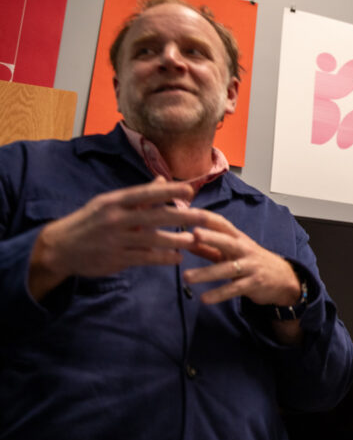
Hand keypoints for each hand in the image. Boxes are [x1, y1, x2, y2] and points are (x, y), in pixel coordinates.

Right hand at [29, 177, 199, 299]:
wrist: (60, 247)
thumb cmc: (91, 221)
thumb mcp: (109, 203)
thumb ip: (139, 196)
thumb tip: (163, 180)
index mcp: (115, 201)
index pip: (145, 193)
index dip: (168, 191)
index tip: (190, 189)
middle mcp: (116, 218)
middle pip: (155, 216)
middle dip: (182, 216)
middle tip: (204, 216)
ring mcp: (116, 239)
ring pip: (153, 239)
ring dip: (176, 240)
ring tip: (194, 240)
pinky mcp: (117, 258)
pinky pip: (145, 258)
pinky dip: (163, 258)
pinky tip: (177, 258)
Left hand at [180, 209, 301, 307]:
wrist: (283, 278)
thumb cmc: (252, 262)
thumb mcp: (233, 252)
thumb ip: (209, 248)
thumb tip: (184, 241)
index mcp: (238, 239)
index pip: (222, 224)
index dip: (207, 218)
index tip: (188, 212)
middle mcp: (244, 249)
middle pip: (227, 241)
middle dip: (211, 237)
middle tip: (193, 235)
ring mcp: (250, 266)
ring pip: (227, 269)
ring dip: (206, 273)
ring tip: (187, 277)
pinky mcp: (254, 284)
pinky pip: (234, 289)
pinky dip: (219, 294)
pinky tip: (205, 298)